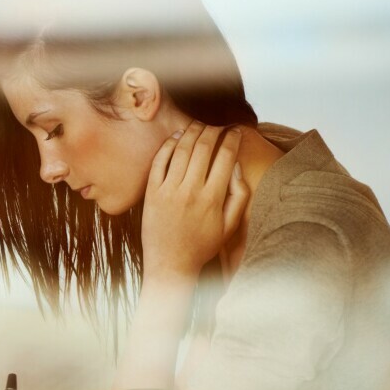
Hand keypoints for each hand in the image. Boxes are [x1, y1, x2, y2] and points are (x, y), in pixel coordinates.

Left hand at [141, 121, 248, 280]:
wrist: (170, 263)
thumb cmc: (202, 245)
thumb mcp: (230, 226)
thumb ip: (238, 195)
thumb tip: (236, 166)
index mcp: (213, 198)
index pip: (225, 156)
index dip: (232, 139)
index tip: (236, 132)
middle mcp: (190, 191)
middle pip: (203, 147)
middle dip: (213, 130)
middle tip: (217, 126)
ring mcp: (168, 191)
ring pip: (181, 150)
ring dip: (191, 132)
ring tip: (199, 126)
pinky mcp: (151, 193)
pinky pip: (159, 161)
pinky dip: (168, 145)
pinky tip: (176, 137)